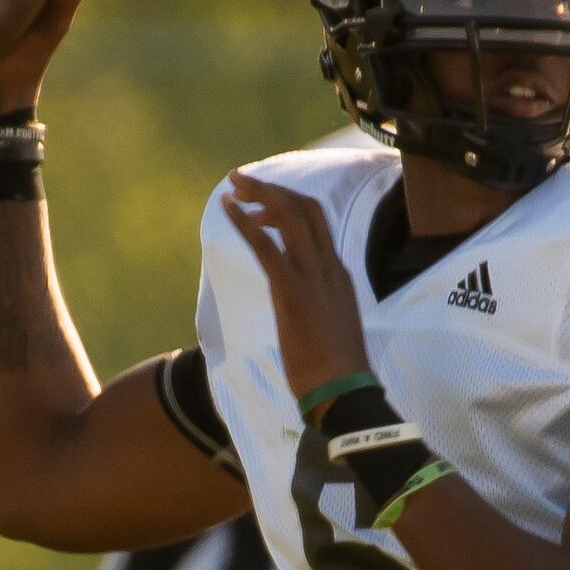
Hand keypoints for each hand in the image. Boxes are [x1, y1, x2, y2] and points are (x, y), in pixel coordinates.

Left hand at [220, 170, 372, 404]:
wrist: (343, 389)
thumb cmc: (337, 369)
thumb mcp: (332, 326)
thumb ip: (320, 307)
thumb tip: (304, 307)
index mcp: (338, 274)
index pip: (318, 223)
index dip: (289, 205)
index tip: (263, 204)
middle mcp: (328, 266)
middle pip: (306, 208)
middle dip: (273, 189)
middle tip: (242, 181)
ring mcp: (312, 275)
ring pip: (289, 216)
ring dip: (259, 195)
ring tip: (233, 188)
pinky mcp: (291, 289)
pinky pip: (266, 245)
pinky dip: (245, 222)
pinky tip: (226, 209)